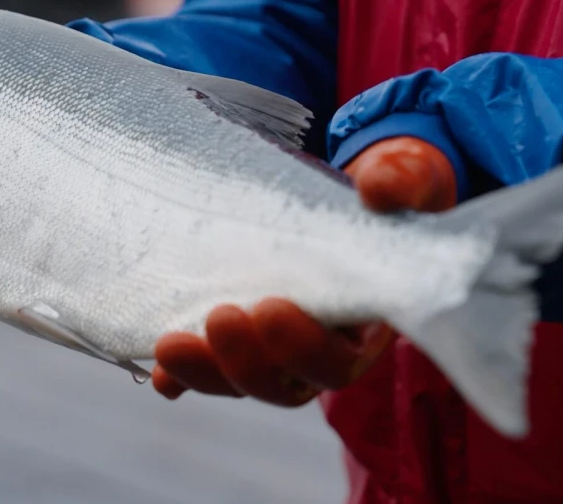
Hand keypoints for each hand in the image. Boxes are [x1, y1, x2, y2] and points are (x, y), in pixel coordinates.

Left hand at [151, 136, 457, 404]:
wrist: (353, 194)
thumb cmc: (384, 194)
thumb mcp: (405, 178)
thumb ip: (402, 181)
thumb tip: (378, 188)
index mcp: (367, 324)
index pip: (338, 362)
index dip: (303, 348)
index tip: (270, 307)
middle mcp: (322, 349)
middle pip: (283, 384)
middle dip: (245, 360)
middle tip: (219, 317)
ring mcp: (275, 348)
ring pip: (240, 381)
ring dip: (204, 370)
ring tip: (170, 343)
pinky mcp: (239, 335)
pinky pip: (209, 366)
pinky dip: (182, 374)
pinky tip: (157, 372)